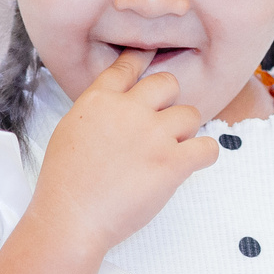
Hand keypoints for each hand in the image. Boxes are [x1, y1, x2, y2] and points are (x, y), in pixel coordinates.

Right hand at [28, 48, 218, 254]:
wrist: (72, 218)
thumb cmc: (65, 183)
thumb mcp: (69, 131)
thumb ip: (97, 111)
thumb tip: (118, 106)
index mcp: (99, 100)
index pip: (127, 67)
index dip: (143, 59)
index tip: (152, 56)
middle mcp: (128, 110)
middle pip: (168, 83)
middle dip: (169, 100)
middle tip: (162, 124)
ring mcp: (153, 135)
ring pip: (191, 114)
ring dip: (185, 131)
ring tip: (171, 150)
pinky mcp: (172, 163)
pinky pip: (208, 147)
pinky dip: (204, 154)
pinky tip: (192, 163)